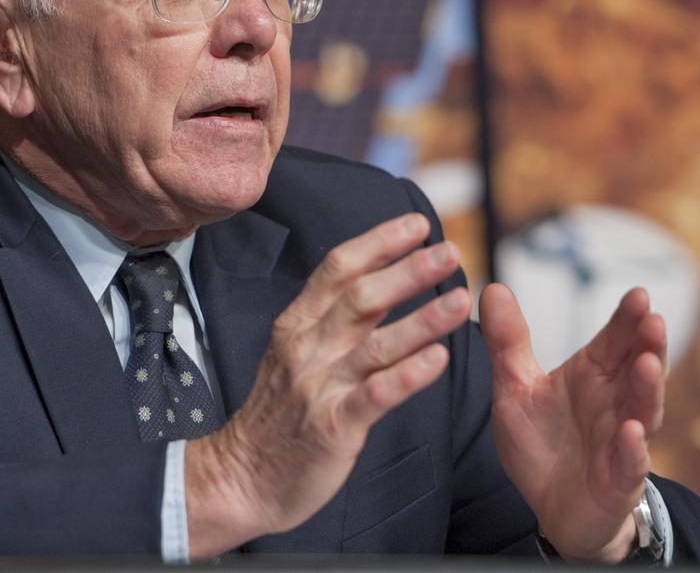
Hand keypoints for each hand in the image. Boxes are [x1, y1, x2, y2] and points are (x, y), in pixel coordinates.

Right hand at [184, 213, 470, 557]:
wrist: (240, 476)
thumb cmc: (277, 414)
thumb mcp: (292, 351)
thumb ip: (329, 318)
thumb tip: (376, 279)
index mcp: (297, 324)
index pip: (338, 268)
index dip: (379, 242)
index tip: (417, 224)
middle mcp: (307, 348)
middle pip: (360, 297)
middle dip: (408, 270)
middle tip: (450, 251)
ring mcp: (318, 386)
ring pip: (374, 343)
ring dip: (421, 319)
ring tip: (459, 300)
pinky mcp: (333, 426)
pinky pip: (375, 395)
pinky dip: (409, 375)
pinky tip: (439, 360)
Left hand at [478, 283, 665, 562]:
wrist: (552, 507)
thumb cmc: (542, 442)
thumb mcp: (515, 388)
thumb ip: (507, 342)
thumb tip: (493, 289)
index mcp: (593, 375)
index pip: (614, 340)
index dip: (626, 319)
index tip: (638, 294)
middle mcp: (616, 402)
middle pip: (638, 368)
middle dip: (648, 345)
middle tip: (652, 319)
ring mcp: (623, 440)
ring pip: (643, 410)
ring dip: (648, 388)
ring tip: (648, 364)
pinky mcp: (620, 479)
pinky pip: (630, 463)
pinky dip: (633, 448)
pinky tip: (633, 432)